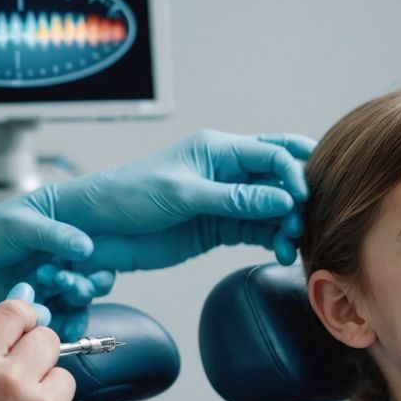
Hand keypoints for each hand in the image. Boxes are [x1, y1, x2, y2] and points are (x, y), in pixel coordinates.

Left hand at [0, 191, 114, 329]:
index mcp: (66, 232)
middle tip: (62, 283)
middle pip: (94, 277)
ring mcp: (57, 283)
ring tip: (56, 301)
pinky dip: (68, 324)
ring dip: (75, 305)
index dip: (95, 260)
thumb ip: (55, 234)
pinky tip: (63, 328)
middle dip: (83, 285)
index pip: (95, 248)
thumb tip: (85, 246)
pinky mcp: (47, 304)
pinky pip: (67, 318)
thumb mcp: (21, 225)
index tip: (81, 262)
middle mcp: (67, 259)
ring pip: (82, 299)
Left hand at [51, 129, 314, 271]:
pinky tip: (282, 252)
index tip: (302, 199)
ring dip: (288, 224)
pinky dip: (273, 240)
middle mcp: (227, 170)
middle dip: (299, 198)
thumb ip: (234, 199)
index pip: (271, 153)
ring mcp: (225, 200)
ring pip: (273, 207)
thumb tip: (282, 199)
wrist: (97, 229)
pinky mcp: (219, 227)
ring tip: (291, 246)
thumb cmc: (129, 195)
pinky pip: (257, 230)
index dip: (293, 173)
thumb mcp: (183, 194)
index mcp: (218, 149)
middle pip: (280, 177)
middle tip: (303, 224)